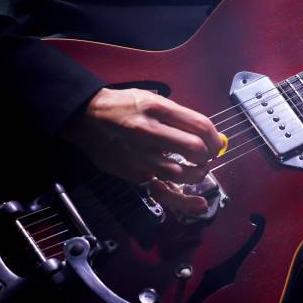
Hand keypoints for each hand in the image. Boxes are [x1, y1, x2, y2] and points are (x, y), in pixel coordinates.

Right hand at [63, 88, 222, 214]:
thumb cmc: (122, 106)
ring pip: (183, 173)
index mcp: (157, 108)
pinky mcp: (135, 173)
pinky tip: (198, 204)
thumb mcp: (151, 98)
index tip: (216, 143)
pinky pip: (163, 191)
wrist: (85, 116)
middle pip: (195, 148)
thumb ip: (179, 117)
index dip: (215, 137)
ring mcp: (141, 155)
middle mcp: (149, 131)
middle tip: (207, 155)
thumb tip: (209, 135)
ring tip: (199, 168)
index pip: (200, 125)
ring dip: (199, 172)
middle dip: (209, 154)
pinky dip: (183, 201)